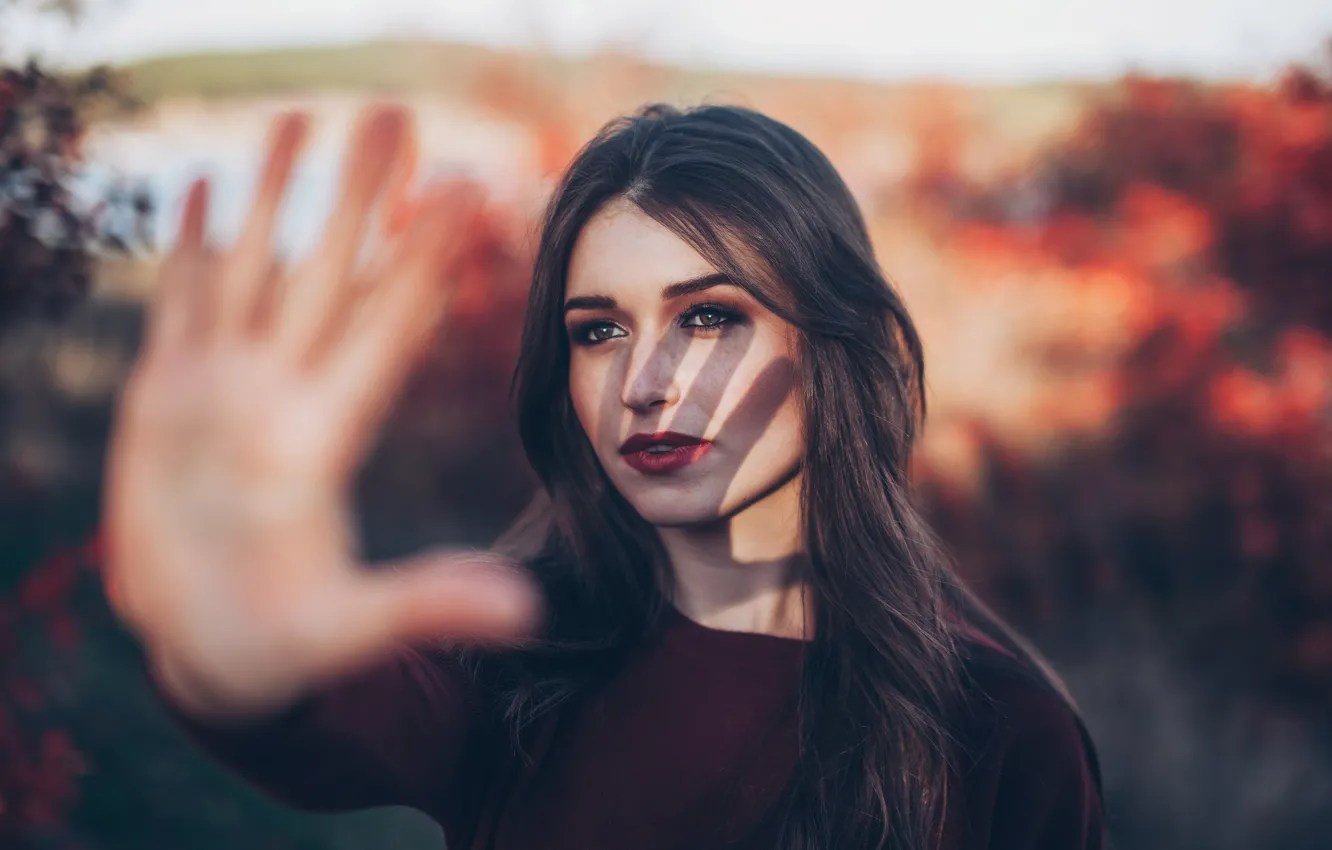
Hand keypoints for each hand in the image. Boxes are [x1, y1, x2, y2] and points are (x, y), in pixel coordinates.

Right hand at [102, 104, 540, 716]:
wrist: (205, 653)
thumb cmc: (277, 650)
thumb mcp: (348, 631)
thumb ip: (428, 607)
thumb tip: (526, 614)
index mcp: (329, 438)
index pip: (387, 328)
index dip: (422, 261)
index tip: (465, 191)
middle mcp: (285, 397)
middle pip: (331, 274)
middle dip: (360, 196)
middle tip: (395, 115)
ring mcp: (225, 391)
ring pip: (257, 269)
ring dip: (280, 195)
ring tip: (300, 117)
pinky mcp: (165, 399)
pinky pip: (183, 305)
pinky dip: (194, 248)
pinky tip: (214, 186)